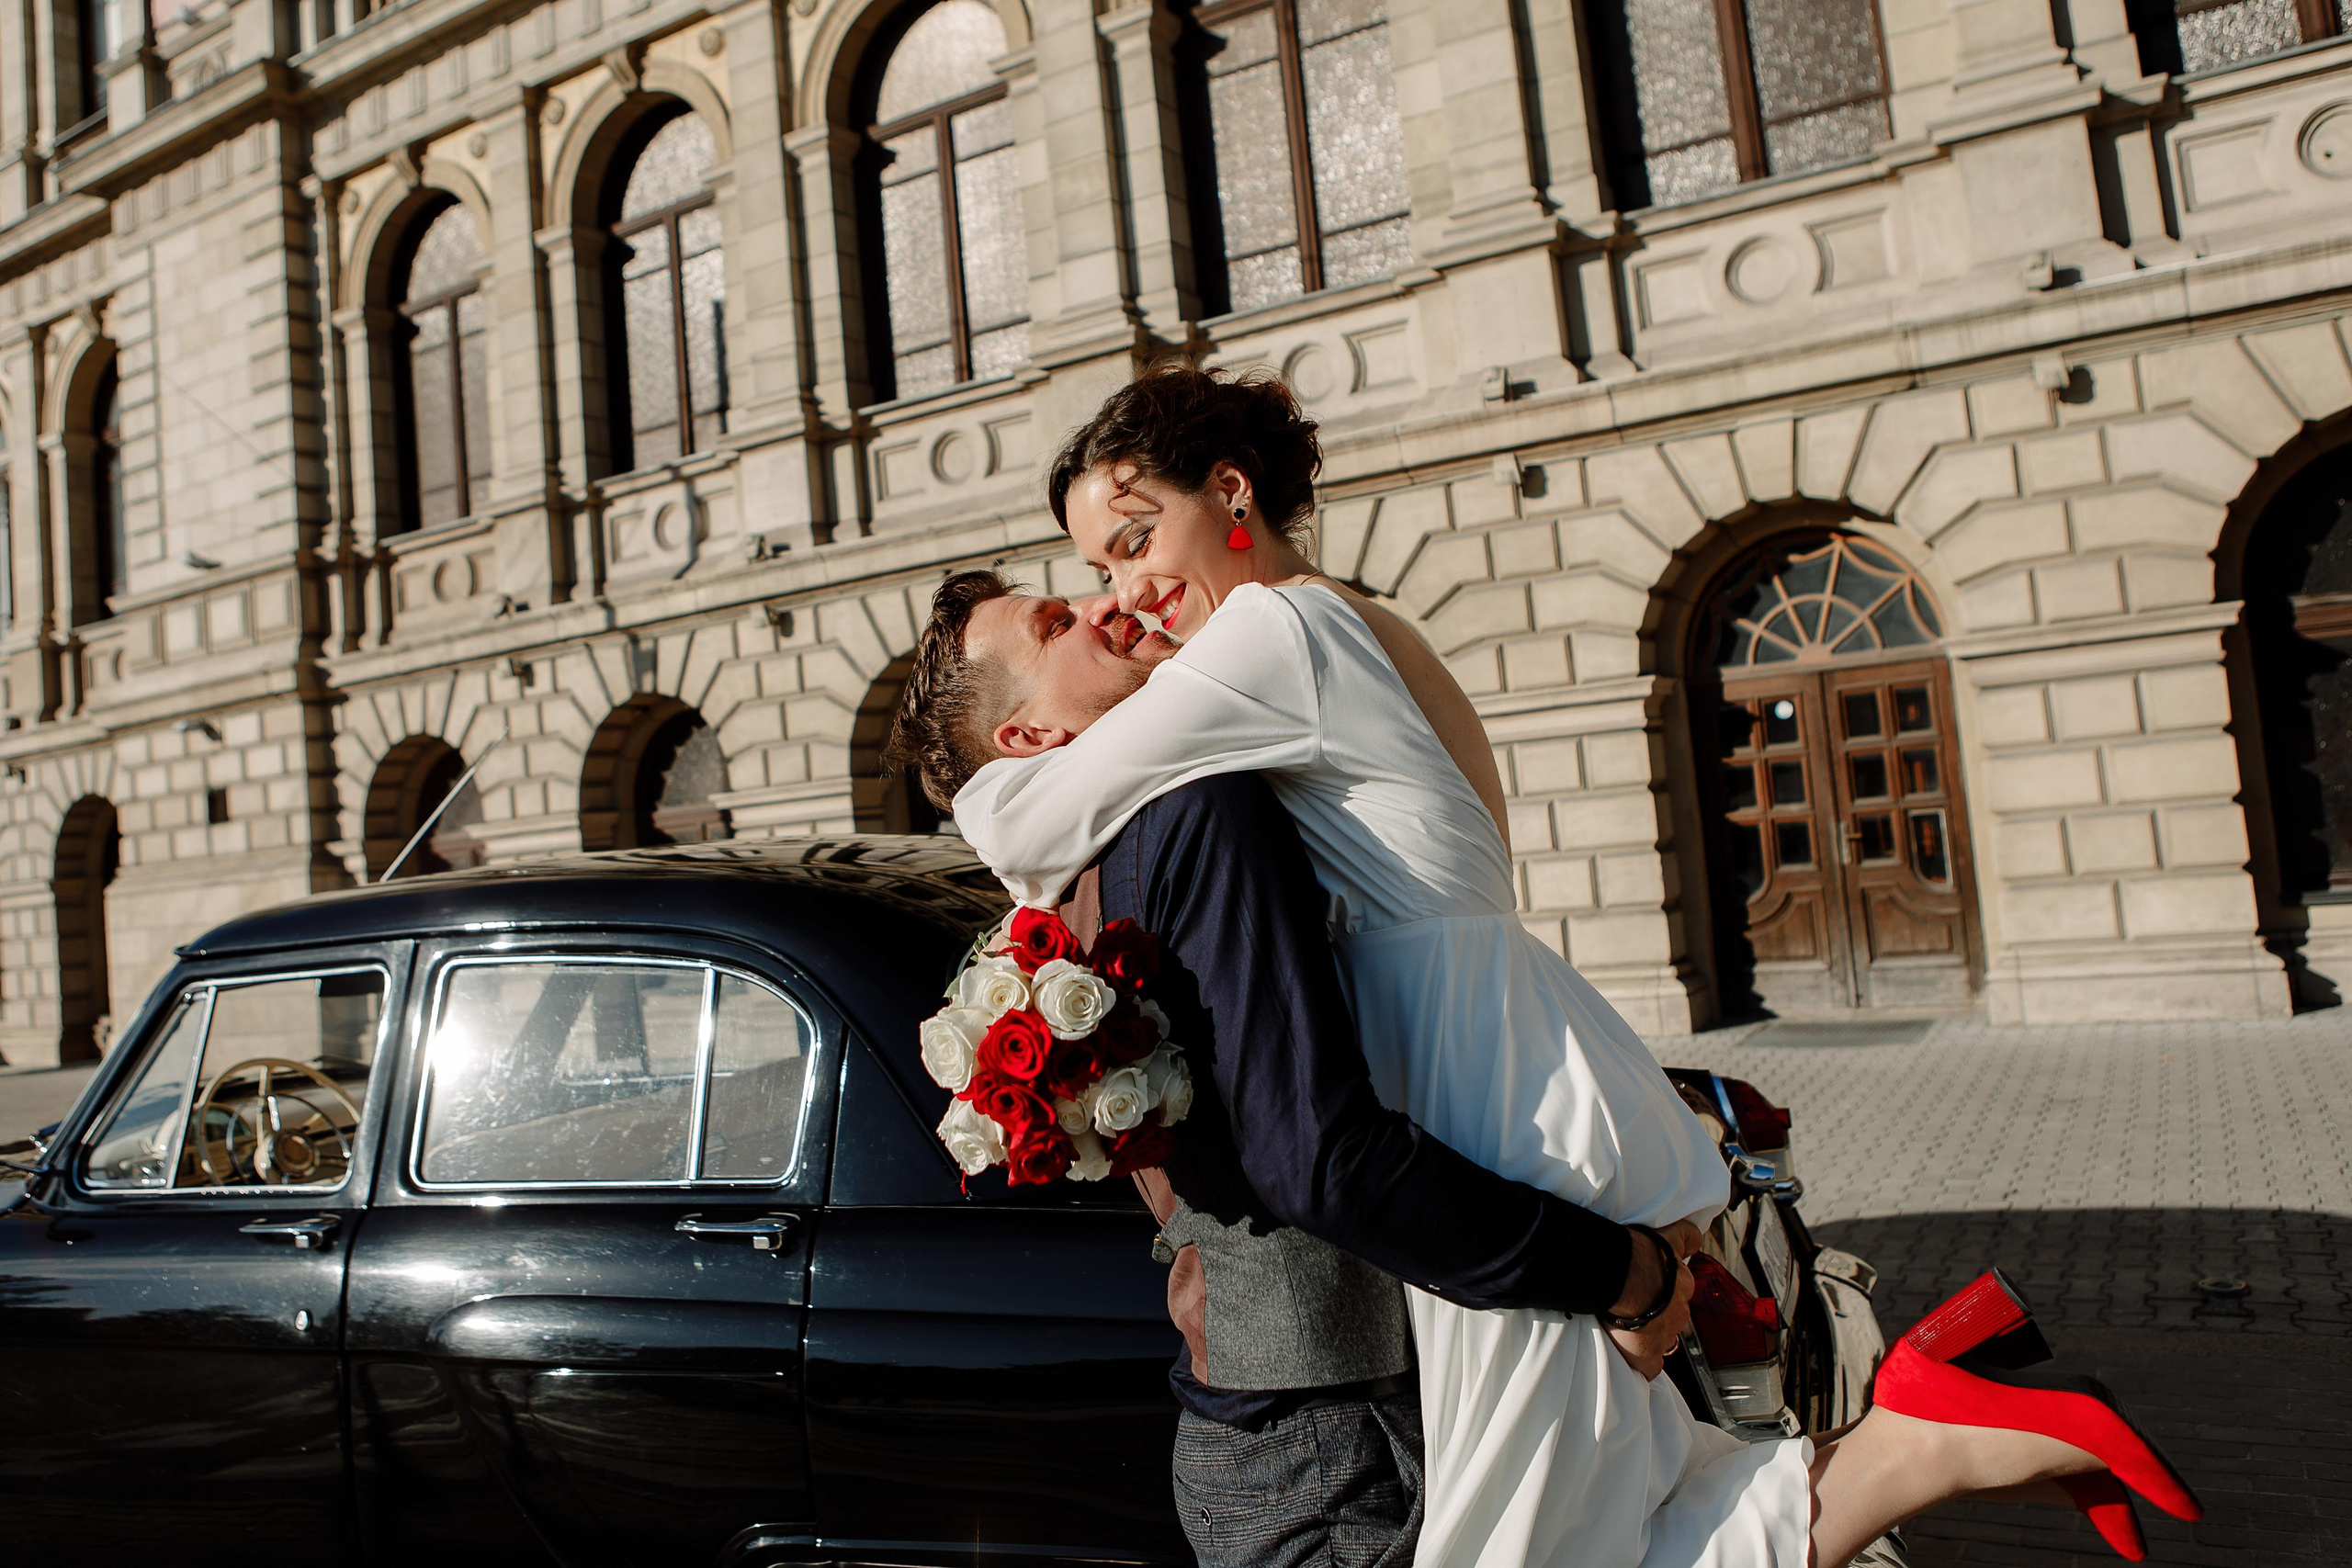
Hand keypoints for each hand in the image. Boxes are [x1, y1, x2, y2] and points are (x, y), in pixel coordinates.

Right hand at [1605, 1220, 1704, 1380]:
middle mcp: (1678, 1313)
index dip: (1663, 1293)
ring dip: (1647, 1336)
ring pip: (1661, 1341)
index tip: (1649, 1291)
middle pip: (1671, 1318)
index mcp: (1683, 1286)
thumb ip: (1686, 1236)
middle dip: (1656, 1315)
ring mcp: (1664, 1337)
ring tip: (1626, 1326)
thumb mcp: (1668, 1235)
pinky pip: (1650, 1367)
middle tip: (1634, 1307)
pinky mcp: (1647, 1356)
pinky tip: (1629, 1351)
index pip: (1679, 1294)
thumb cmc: (1635, 1254)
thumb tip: (1696, 1240)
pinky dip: (1641, 1362)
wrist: (1615, 1275)